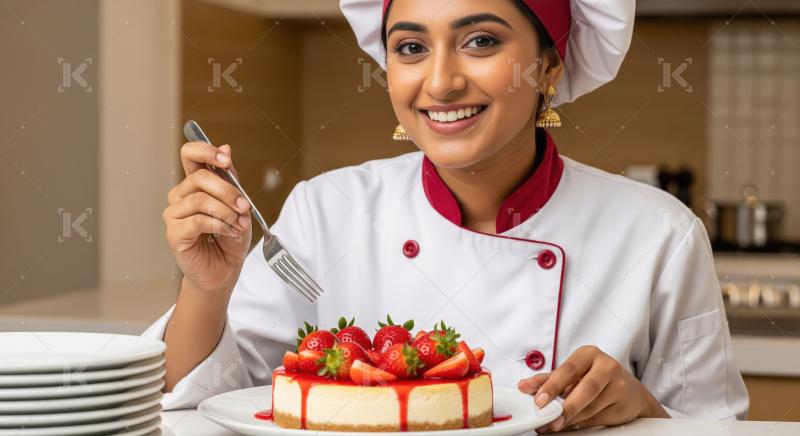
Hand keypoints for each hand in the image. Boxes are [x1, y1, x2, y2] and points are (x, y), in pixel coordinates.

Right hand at [163, 142, 251, 293]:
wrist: (225, 270)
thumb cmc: (230, 238)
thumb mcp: (239, 206)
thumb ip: (231, 179)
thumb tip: (226, 148)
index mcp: (195, 184)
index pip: (190, 154)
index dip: (206, 152)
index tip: (226, 160)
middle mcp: (180, 196)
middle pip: (199, 178)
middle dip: (228, 190)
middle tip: (245, 206)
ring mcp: (174, 214)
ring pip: (200, 200)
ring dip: (226, 211)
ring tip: (238, 224)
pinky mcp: (174, 233)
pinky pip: (197, 220)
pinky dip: (220, 225)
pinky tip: (229, 232)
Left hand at [517, 345, 667, 432]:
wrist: (629, 391)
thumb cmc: (594, 377)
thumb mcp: (570, 374)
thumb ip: (546, 380)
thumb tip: (524, 386)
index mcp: (588, 354)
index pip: (568, 369)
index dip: (552, 386)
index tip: (539, 400)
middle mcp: (606, 366)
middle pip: (585, 389)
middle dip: (565, 407)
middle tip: (549, 419)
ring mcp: (619, 385)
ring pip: (590, 407)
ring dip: (570, 419)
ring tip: (555, 424)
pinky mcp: (624, 404)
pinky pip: (598, 418)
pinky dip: (582, 423)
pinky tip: (573, 423)